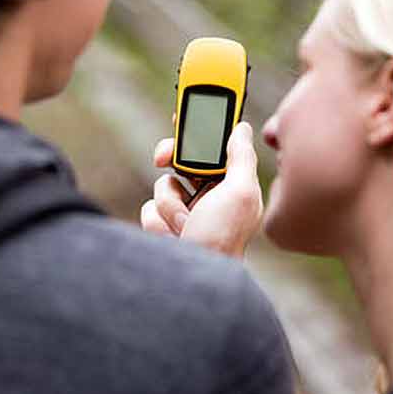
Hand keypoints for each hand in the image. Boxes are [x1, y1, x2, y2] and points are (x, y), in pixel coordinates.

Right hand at [140, 122, 263, 257]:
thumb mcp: (239, 193)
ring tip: (186, 224)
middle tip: (162, 157)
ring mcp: (185, 213)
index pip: (217, 147)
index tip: (186, 110)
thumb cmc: (222, 239)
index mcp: (232, 185)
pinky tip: (173, 236)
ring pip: (163, 185)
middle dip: (172, 163)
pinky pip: (150, 208)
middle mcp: (210, 197)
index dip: (202, 128)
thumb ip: (241, 158)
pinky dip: (158, 220)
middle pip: (183, 161)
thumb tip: (242, 128)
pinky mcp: (164, 227)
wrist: (190, 283)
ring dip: (169, 204)